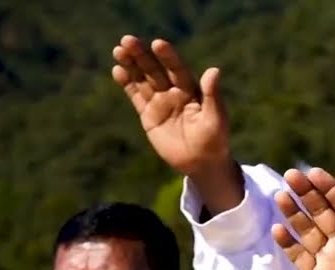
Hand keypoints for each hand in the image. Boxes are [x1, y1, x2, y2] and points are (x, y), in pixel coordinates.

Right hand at [111, 35, 241, 210]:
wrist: (202, 164)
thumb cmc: (215, 141)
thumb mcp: (216, 119)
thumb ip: (213, 95)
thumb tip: (214, 70)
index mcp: (191, 90)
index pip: (178, 69)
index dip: (168, 57)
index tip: (158, 44)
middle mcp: (174, 92)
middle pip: (155, 70)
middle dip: (142, 55)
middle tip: (128, 40)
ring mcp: (160, 102)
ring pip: (143, 80)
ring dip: (131, 65)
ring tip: (119, 50)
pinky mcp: (148, 115)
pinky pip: (136, 97)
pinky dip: (127, 84)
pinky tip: (118, 71)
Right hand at [272, 168, 334, 269]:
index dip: (328, 188)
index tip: (314, 172)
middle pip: (320, 212)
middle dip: (306, 194)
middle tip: (291, 176)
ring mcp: (329, 258)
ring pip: (307, 230)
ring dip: (294, 214)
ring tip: (281, 197)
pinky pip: (299, 257)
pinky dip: (288, 244)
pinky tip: (278, 229)